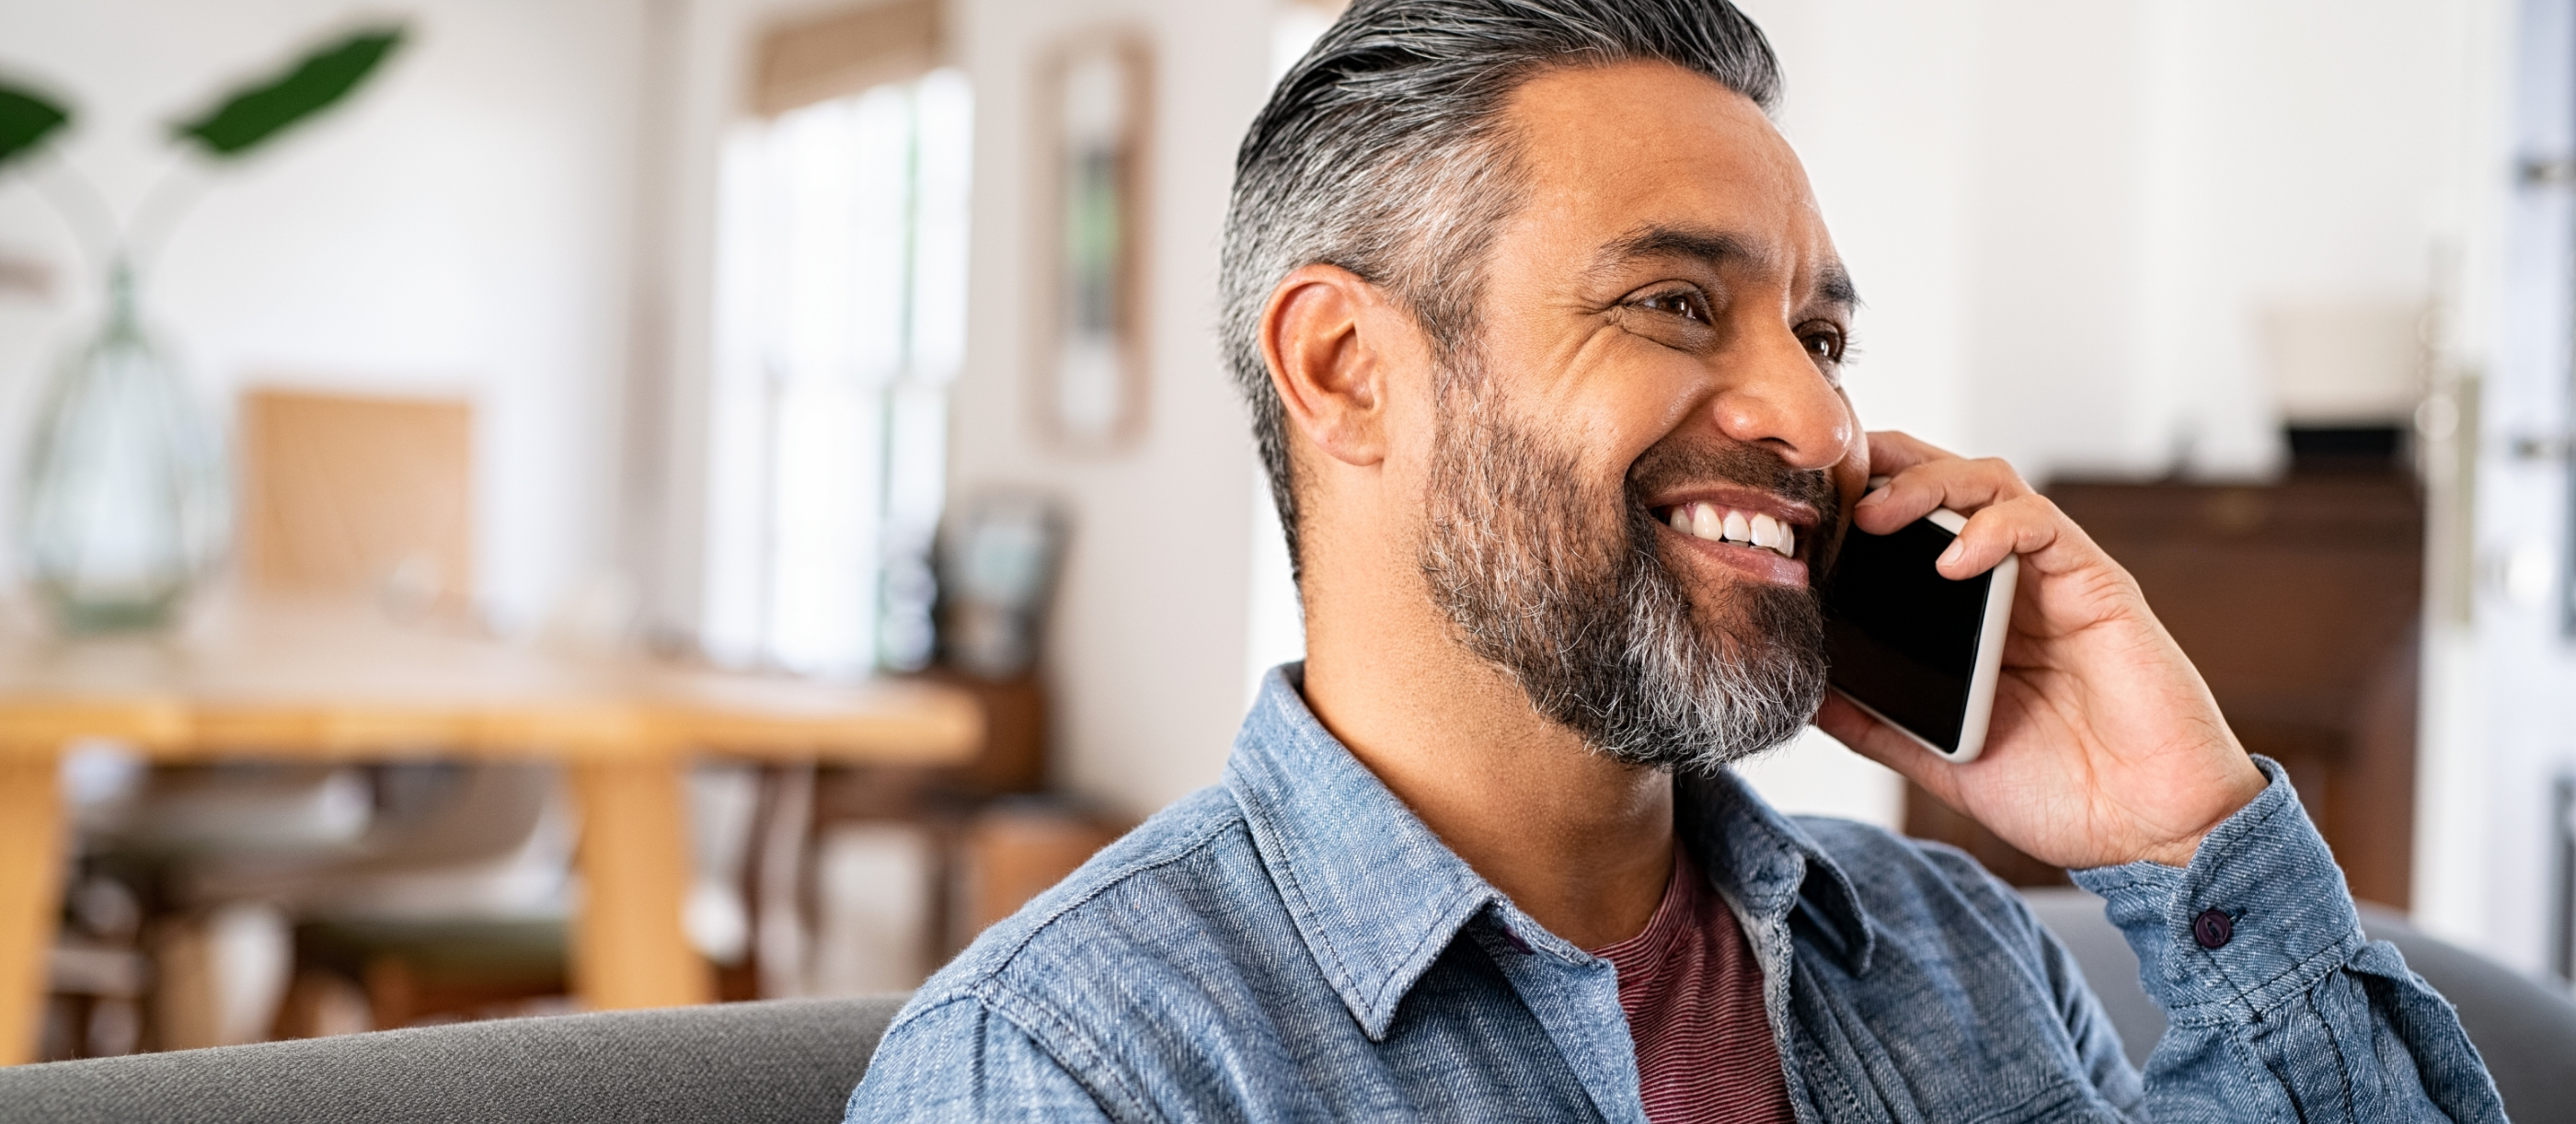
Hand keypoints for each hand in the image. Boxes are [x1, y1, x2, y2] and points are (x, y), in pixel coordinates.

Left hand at [1812, 432, 2266, 868]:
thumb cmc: (2062, 793)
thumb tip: (1806, 696)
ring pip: (1989, 483)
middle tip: (1827, 486)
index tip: (1797, 514)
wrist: (2150, 833)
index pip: (1908, 529)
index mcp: (1968, 617)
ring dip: (1926, 483)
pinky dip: (1994, 527)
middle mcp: (2008, 584)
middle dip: (1883, 468)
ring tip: (1876, 513)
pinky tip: (1955, 557)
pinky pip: (2042, 526)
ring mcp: (2052, 579)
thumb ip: (1879, 724)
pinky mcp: (2097, 585)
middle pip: (1943, 485)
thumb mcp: (1941, 760)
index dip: (1855, 506)